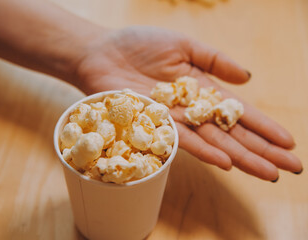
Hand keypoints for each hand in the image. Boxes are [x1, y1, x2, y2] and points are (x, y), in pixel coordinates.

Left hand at [74, 26, 301, 180]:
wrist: (102, 53)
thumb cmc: (138, 45)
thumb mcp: (184, 45)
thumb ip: (215, 60)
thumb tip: (248, 78)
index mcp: (202, 89)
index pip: (239, 111)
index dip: (264, 126)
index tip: (288, 142)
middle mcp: (191, 109)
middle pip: (232, 132)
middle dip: (262, 149)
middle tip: (290, 168)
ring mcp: (174, 119)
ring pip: (213, 141)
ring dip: (241, 157)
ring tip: (267, 172)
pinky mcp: (154, 125)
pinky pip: (182, 140)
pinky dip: (204, 151)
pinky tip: (226, 162)